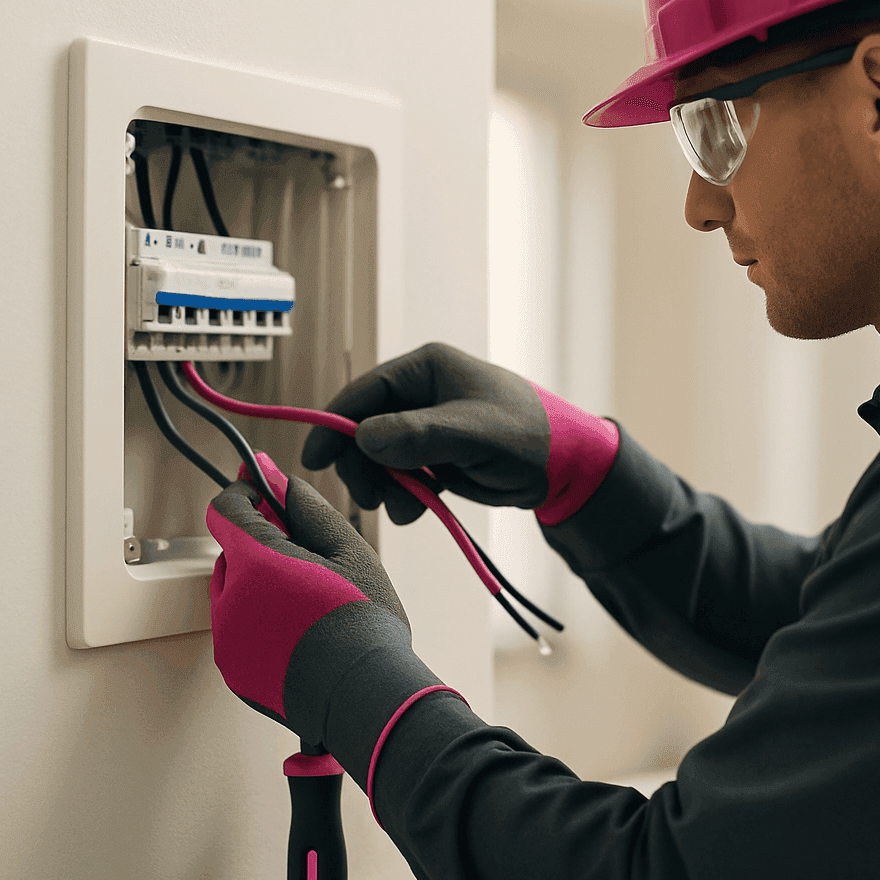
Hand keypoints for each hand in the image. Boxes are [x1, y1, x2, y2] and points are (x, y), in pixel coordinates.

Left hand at [206, 453, 409, 745]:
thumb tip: (277, 478)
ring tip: (311, 605)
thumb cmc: (364, 625)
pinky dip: (260, 624)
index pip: (225, 510)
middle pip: (231, 552)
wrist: (365, 696)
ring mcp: (227, 640)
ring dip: (260, 587)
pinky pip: (238, 630)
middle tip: (309, 562)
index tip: (265, 495)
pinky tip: (301, 633)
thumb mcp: (348, 550)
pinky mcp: (232, 671)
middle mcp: (229, 601)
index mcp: (255, 564)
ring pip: (234, 592)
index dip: (247, 495)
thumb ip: (306, 508)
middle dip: (261, 548)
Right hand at [302, 342, 619, 526]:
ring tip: (406, 509)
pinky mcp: (435, 455)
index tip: (314, 460)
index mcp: (426, 369)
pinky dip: (402, 494)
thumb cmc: (528, 435)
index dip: (334, 425)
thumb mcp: (474, 433)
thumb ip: (420, 435)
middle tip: (373, 499)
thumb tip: (364, 439)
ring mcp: (426, 426)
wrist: (565, 467)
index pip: (363, 393)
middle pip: (363, 429)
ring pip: (379, 457)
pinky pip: (400, 475)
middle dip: (364, 466)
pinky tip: (417, 509)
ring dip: (384, 486)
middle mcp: (420, 393)